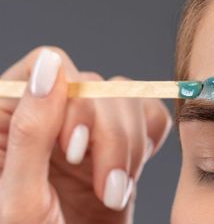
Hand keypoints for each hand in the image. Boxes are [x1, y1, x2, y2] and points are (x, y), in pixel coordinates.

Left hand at [0, 47, 172, 223]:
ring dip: (130, 148)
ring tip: (115, 192)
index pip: (47, 67)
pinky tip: (129, 176)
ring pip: (127, 98)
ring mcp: (88, 131)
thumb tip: (52, 66)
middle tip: (107, 187)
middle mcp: (51, 119)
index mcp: (9, 119)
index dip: (71, 100)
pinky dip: (149, 143)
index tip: (75, 151)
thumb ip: (31, 130)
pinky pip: (149, 115)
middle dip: (110, 137)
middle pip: (96, 84)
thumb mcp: (19, 197)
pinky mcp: (118, 144)